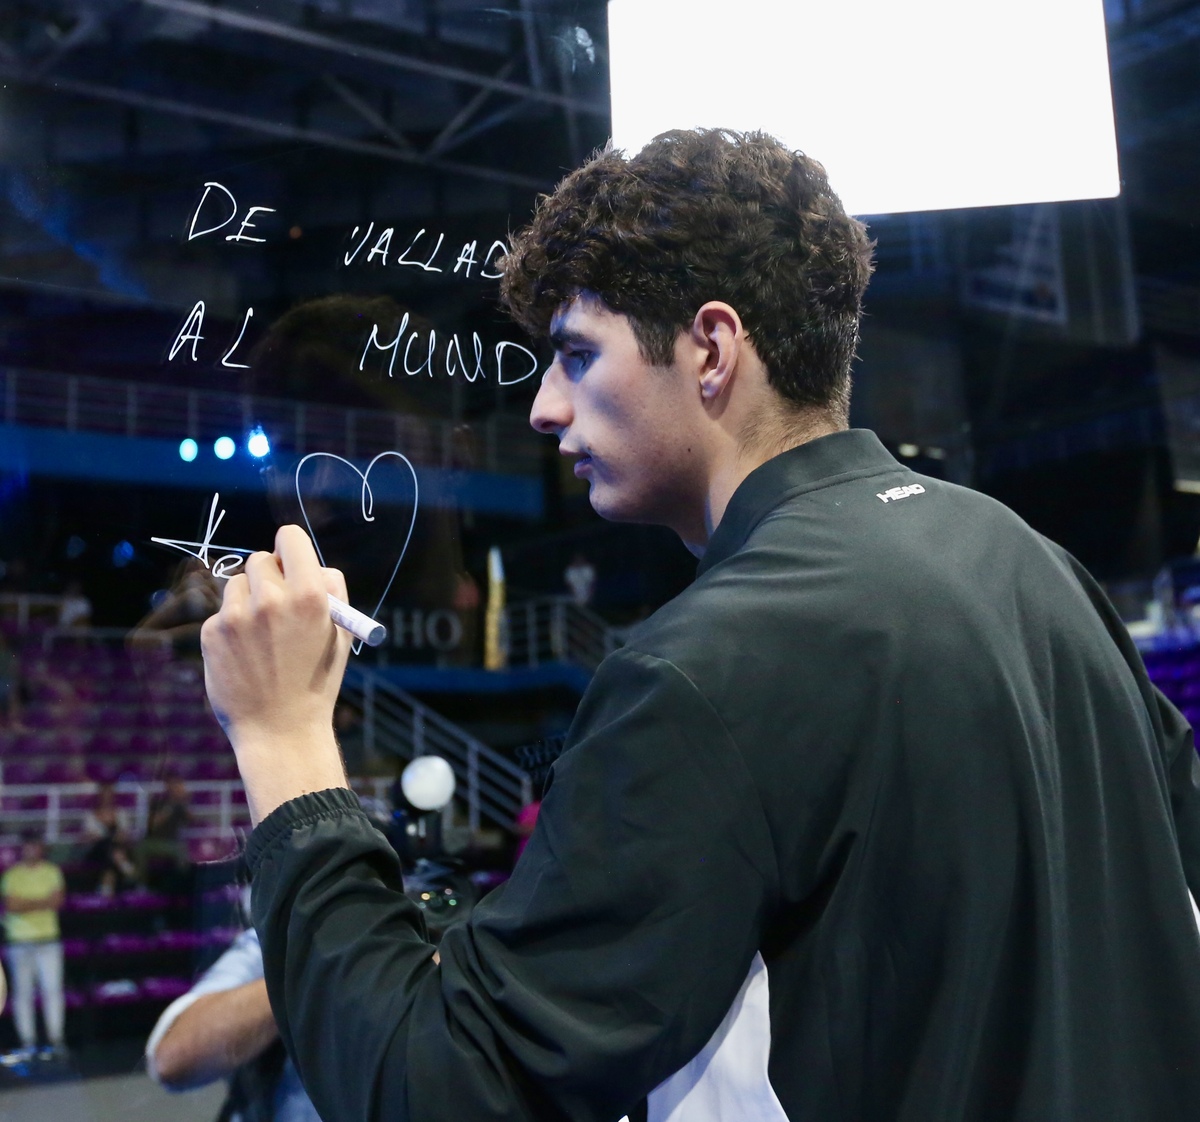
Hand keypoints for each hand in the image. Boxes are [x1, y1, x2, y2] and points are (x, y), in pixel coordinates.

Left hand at [201, 525, 351, 823]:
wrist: (280, 730)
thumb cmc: (316, 680)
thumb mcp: (339, 634)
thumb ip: (331, 590)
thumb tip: (312, 564)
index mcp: (309, 596)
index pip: (289, 538)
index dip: (291, 546)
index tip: (290, 558)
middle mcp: (271, 599)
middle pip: (260, 559)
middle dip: (270, 576)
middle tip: (278, 603)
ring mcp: (237, 615)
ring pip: (237, 585)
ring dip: (249, 600)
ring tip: (263, 636)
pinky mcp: (213, 632)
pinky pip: (222, 612)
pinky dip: (233, 627)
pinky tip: (247, 655)